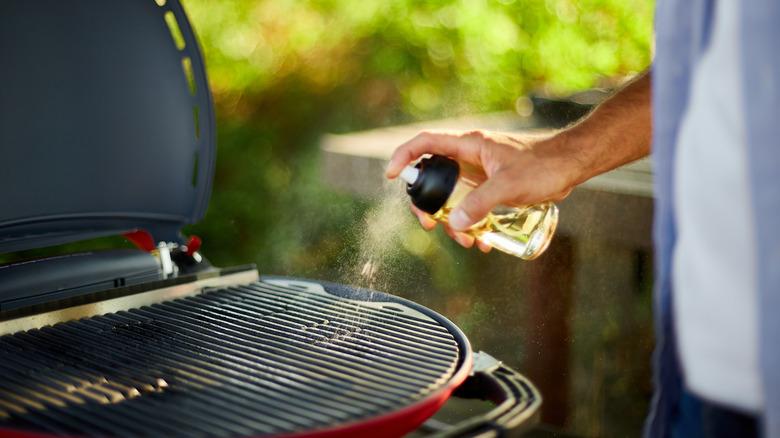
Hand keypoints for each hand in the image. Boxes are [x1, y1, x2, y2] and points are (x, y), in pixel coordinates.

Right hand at [386, 129, 578, 248]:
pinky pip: (471, 206)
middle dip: (427, 204)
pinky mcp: (491, 186)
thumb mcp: (508, 185)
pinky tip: (483, 240)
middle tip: (428, 224)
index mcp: (468, 146)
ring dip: (453, 221)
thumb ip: (480, 204)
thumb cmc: (543, 164)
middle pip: (433, 177)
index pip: (425, 144)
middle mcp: (469, 158)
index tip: (391, 176)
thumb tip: (453, 223)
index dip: (403, 156)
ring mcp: (479, 173)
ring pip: (452, 197)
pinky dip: (471, 223)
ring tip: (466, 241)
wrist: (570, 165)